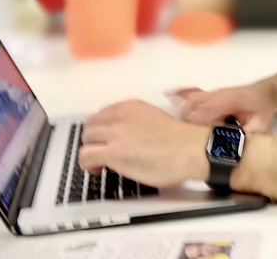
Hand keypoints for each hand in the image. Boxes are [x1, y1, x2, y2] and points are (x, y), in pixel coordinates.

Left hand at [78, 99, 208, 186]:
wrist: (191, 150)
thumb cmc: (181, 141)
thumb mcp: (154, 118)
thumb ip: (136, 123)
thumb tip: (127, 138)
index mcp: (131, 106)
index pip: (102, 114)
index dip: (101, 129)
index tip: (106, 139)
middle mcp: (120, 116)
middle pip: (90, 125)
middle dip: (93, 140)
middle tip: (102, 152)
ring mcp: (116, 134)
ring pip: (86, 139)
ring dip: (90, 151)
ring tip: (100, 162)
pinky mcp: (114, 153)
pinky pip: (85, 156)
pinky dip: (87, 164)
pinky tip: (98, 169)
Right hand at [169, 84, 276, 131]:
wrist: (266, 92)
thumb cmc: (263, 109)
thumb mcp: (261, 124)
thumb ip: (248, 134)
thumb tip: (236, 147)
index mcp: (228, 102)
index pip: (206, 112)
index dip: (196, 125)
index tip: (190, 138)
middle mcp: (217, 95)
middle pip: (193, 105)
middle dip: (185, 121)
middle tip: (181, 137)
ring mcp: (213, 93)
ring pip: (191, 99)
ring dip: (183, 113)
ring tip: (176, 129)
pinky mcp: (211, 94)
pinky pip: (192, 92)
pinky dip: (180, 94)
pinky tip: (168, 95)